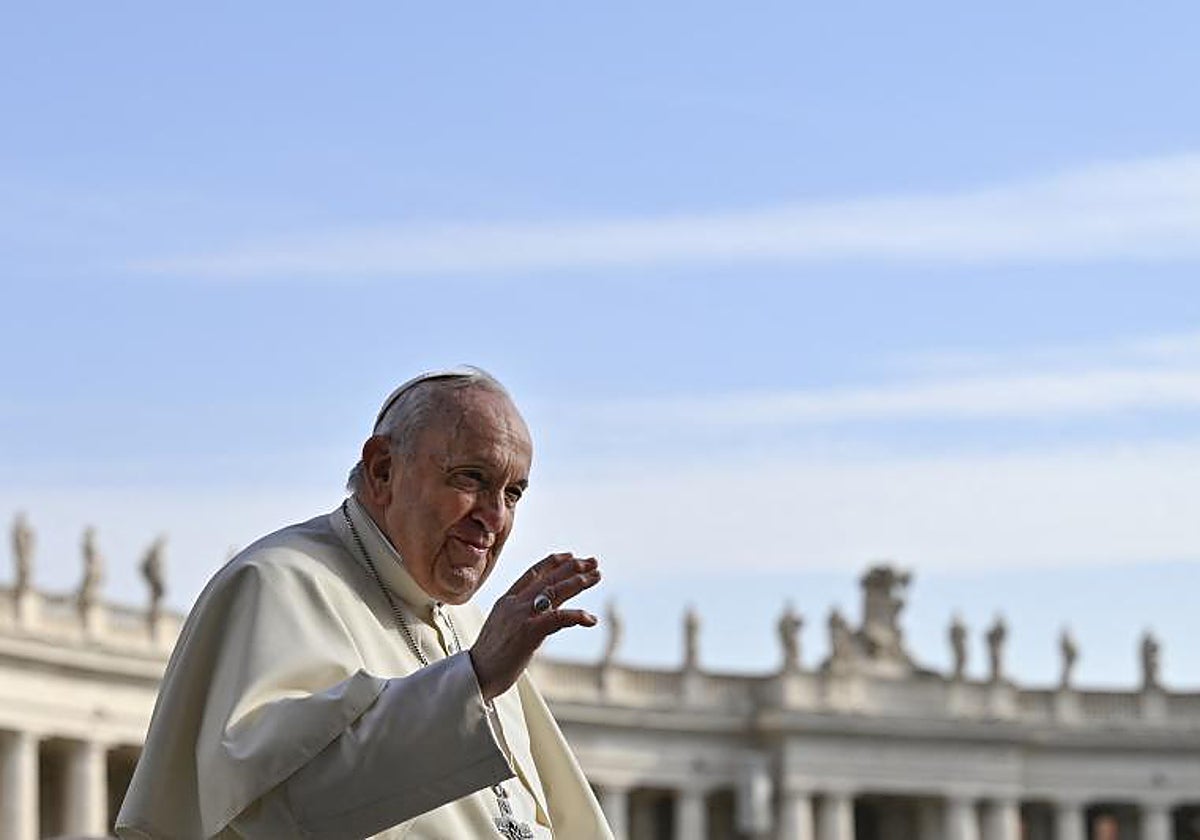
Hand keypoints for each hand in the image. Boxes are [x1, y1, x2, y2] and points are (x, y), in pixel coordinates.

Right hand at [469, 552, 600, 700]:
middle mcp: (514, 603)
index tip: (570, 556)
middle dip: (573, 568)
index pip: (532, 573)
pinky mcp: (529, 632)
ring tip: (595, 576)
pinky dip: (577, 616)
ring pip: (555, 591)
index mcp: (506, 601)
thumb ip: (519, 615)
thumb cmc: (490, 657)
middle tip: (593, 562)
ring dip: (578, 582)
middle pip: (548, 578)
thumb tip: (540, 614)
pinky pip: (558, 618)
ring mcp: (521, 616)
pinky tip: (591, 619)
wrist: (475, 675)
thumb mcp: (503, 627)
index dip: (553, 563)